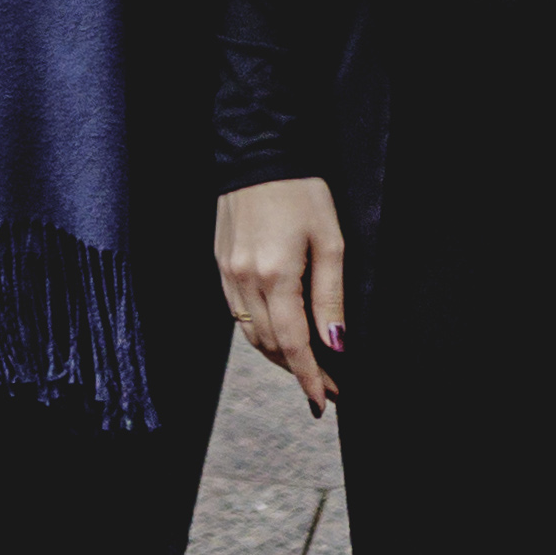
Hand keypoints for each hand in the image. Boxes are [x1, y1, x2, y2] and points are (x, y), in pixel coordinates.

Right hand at [215, 177, 344, 415]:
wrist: (258, 152)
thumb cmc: (302, 193)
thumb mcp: (331, 243)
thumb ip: (331, 298)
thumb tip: (335, 345)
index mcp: (274, 276)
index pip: (294, 344)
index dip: (310, 378)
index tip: (325, 402)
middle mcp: (244, 279)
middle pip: (270, 344)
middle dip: (299, 370)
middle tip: (328, 385)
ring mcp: (227, 271)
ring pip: (251, 332)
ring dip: (278, 353)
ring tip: (306, 363)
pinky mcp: (220, 262)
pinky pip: (237, 311)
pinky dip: (259, 330)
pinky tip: (279, 329)